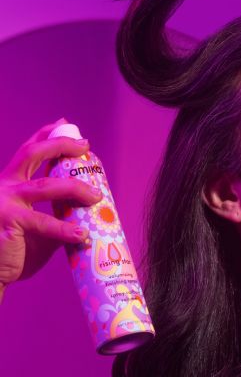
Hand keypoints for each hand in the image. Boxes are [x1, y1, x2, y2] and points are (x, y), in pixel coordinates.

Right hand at [0, 119, 103, 303]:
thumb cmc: (12, 252)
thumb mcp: (35, 228)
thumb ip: (54, 215)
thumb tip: (85, 212)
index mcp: (9, 185)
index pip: (27, 152)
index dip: (45, 136)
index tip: (64, 125)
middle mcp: (4, 188)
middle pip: (32, 155)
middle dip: (60, 146)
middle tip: (84, 145)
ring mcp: (4, 204)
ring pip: (46, 186)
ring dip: (75, 189)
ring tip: (96, 196)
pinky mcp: (8, 224)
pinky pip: (44, 223)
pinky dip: (66, 230)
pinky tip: (81, 235)